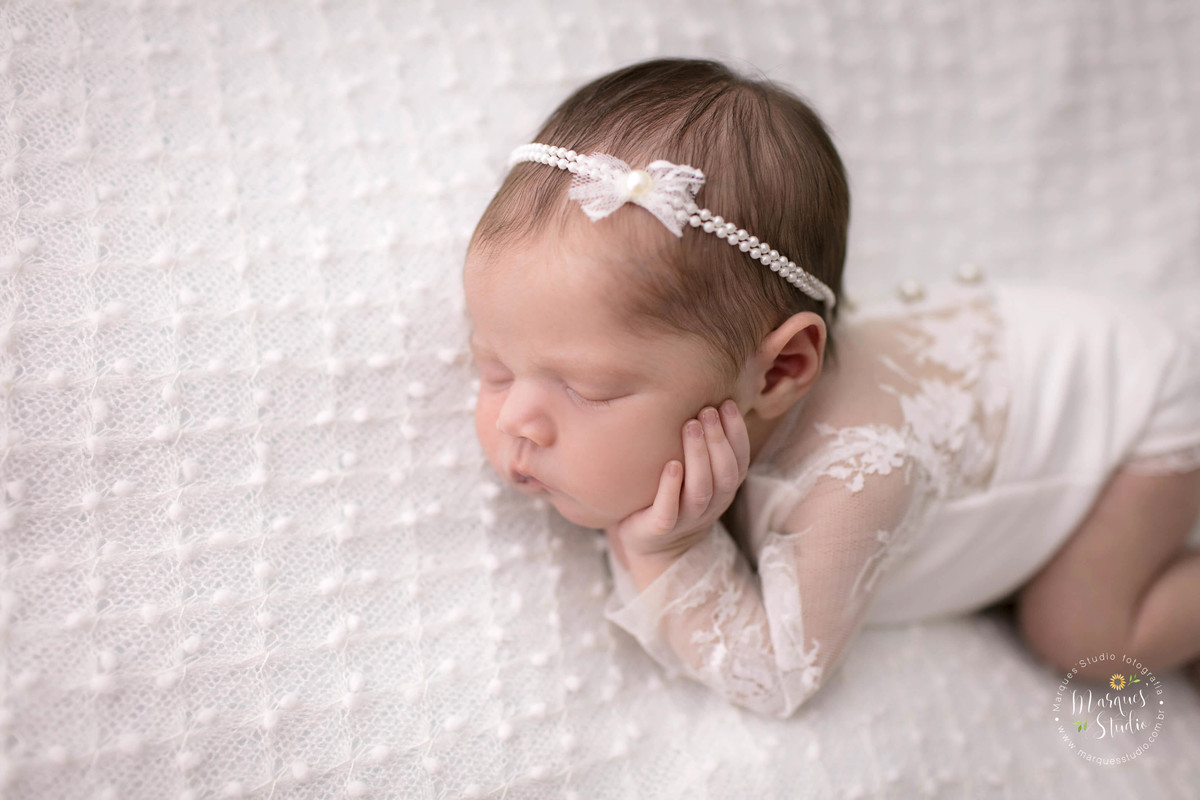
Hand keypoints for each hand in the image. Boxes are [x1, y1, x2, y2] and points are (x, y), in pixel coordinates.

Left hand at [606, 400, 750, 568]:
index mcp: (723, 489)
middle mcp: (710, 505)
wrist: (651, 543)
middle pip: (724, 473)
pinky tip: (671, 465)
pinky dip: (671, 488)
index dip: (737, 432)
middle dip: (718, 439)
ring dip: (699, 456)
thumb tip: (703, 394)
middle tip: (706, 410)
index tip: (727, 403)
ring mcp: (687, 518)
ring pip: (701, 490)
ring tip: (690, 425)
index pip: (739, 459)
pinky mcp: (660, 528)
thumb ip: (703, 444)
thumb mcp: (695, 471)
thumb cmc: (673, 494)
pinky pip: (669, 511)